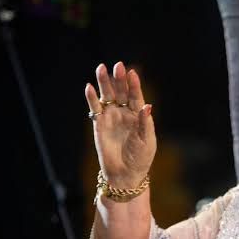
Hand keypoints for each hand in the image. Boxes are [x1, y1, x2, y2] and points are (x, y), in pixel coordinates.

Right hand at [85, 62, 156, 188]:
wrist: (125, 173)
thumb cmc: (140, 158)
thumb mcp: (147, 140)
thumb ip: (145, 123)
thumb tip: (147, 106)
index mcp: (139, 115)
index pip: (137, 96)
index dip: (134, 84)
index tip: (132, 72)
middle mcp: (125, 113)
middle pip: (121, 92)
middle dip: (119, 79)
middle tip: (118, 65)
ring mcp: (112, 117)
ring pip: (107, 96)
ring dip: (104, 83)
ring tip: (101, 68)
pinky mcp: (99, 124)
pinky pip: (95, 108)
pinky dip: (92, 98)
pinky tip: (90, 88)